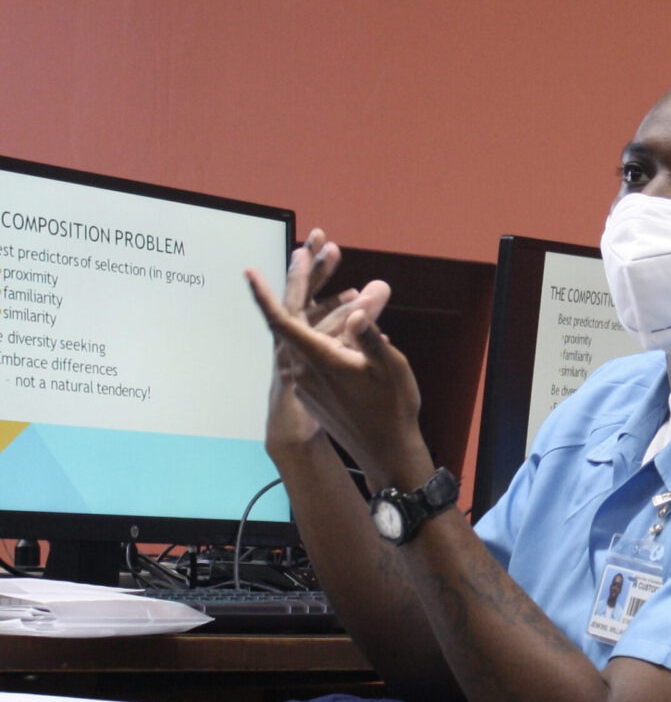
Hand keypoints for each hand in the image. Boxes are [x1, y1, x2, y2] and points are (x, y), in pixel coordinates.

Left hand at [260, 232, 375, 451]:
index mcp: (319, 359)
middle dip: (303, 280)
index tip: (249, 272)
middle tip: (307, 251)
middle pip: (295, 317)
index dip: (265, 295)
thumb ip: (369, 334)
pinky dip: (329, 331)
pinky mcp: (315, 389)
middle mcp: (305, 368)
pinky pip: (315, 350)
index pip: (283, 320)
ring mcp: (307, 380)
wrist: (386, 450)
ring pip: (307, 333)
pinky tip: (354, 326)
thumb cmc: (390, 409)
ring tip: (348, 287)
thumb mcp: (388, 367)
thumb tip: (357, 308)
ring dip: (323, 307)